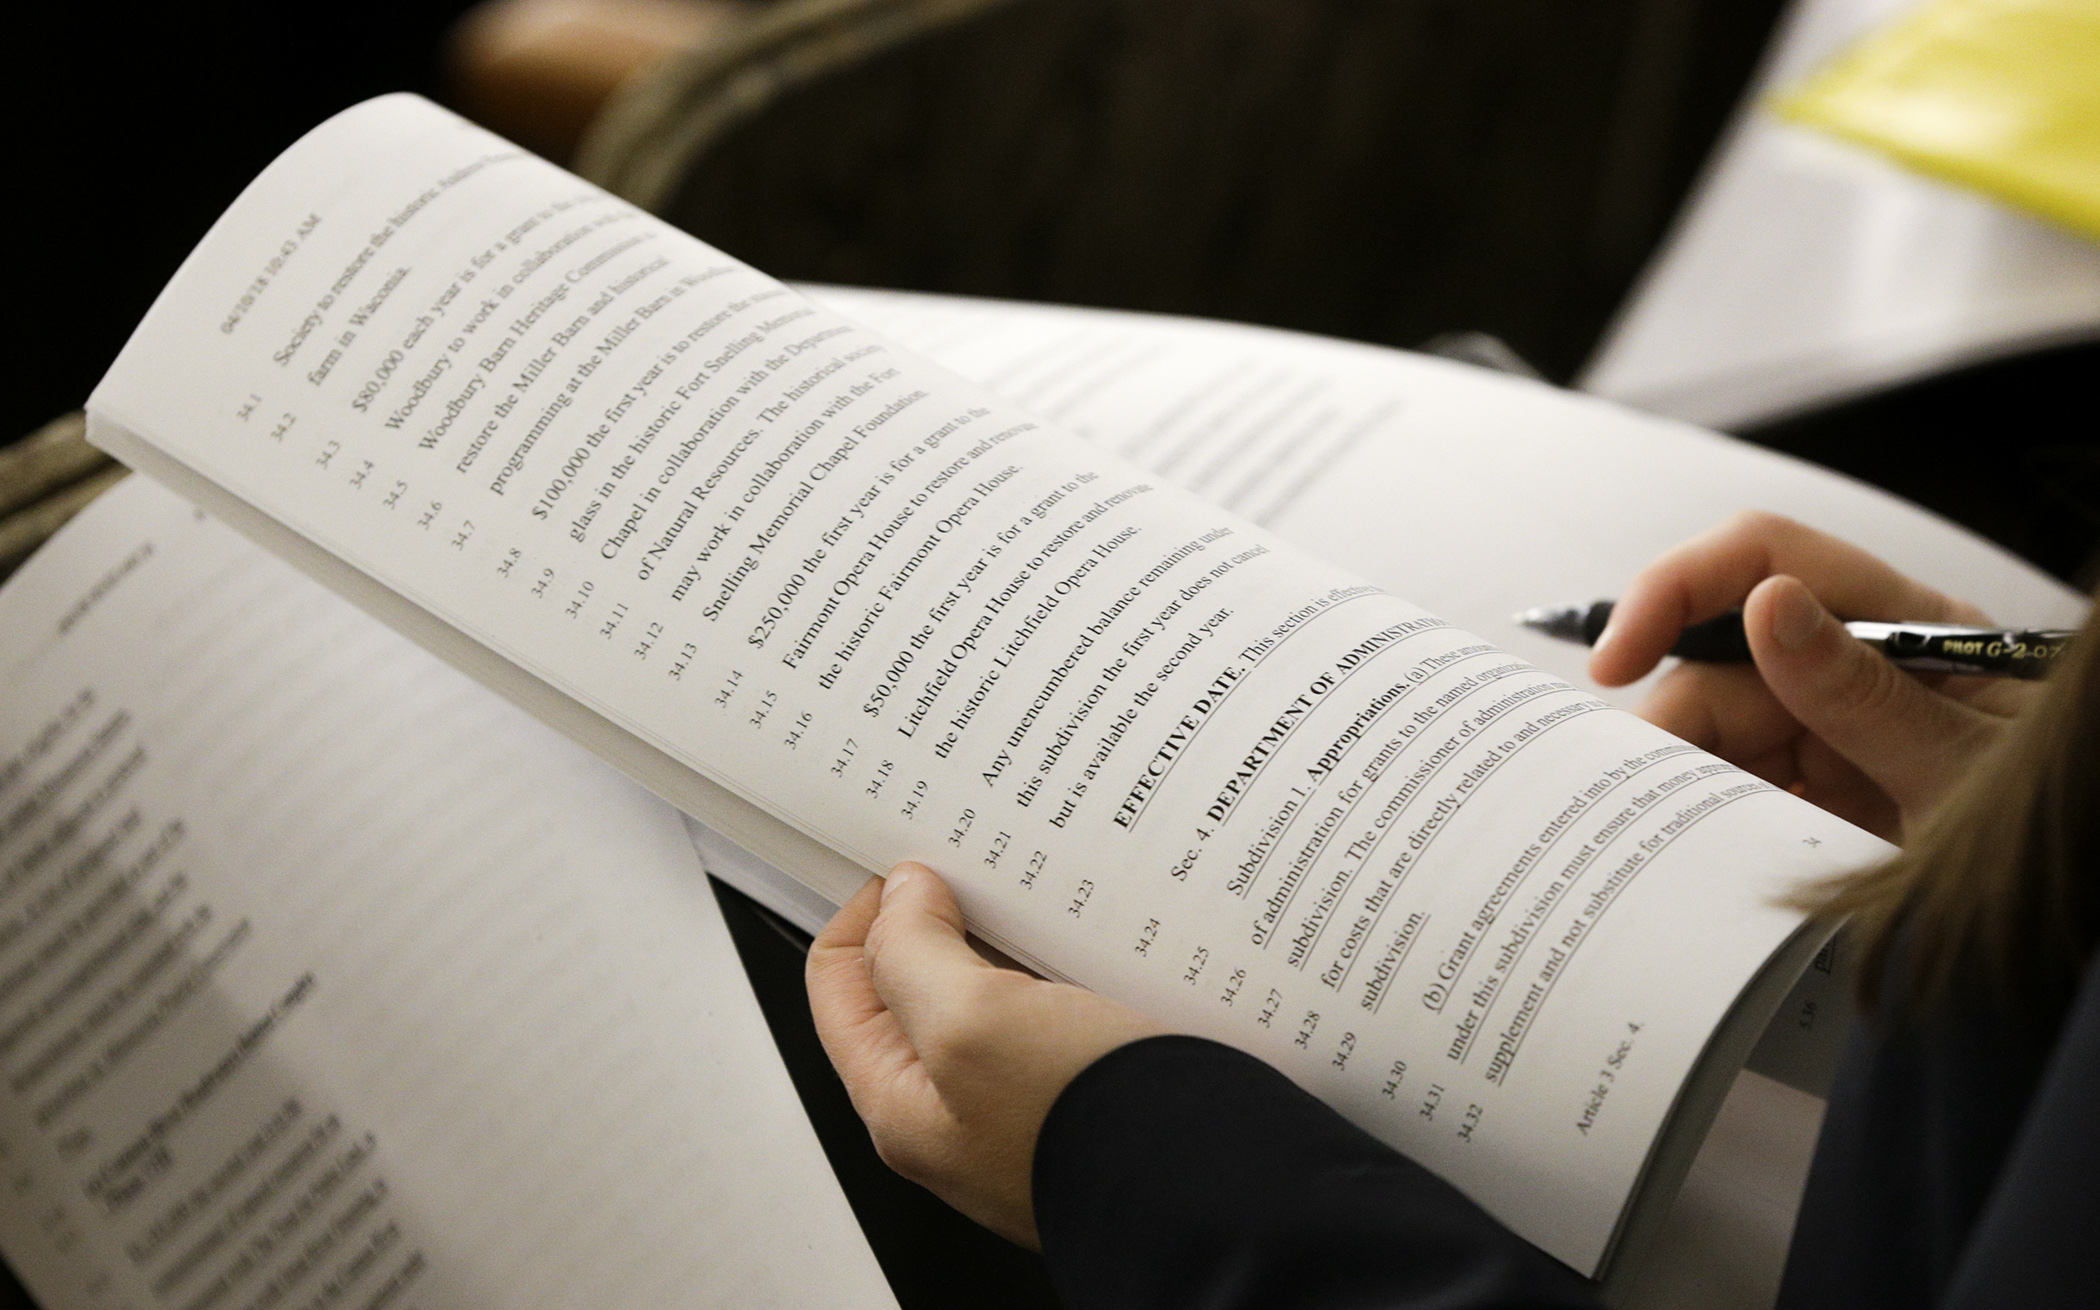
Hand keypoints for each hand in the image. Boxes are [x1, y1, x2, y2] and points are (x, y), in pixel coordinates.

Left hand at [807, 864, 1165, 1248]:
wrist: (1213, 1194)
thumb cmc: (1090, 1133)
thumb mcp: (971, 1021)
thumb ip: (913, 951)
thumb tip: (904, 898)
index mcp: (900, 1101)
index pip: (840, 980)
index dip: (870, 911)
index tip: (920, 867)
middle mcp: (956, 1106)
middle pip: (918, 981)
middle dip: (947, 916)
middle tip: (986, 867)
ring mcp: (1025, 1099)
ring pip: (998, 989)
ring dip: (1016, 936)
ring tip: (1048, 896)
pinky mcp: (1088, 1087)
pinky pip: (1064, 1008)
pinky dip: (1073, 964)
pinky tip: (1100, 940)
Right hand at [1588, 512, 2033, 840]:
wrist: (2073, 928)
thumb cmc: (2051, 835)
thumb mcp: (1965, 770)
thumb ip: (1866, 694)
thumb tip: (1768, 605)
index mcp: (1903, 626)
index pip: (1766, 559)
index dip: (1677, 588)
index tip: (1620, 655)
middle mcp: (1853, 667)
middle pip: (1718, 660)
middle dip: (1673, 721)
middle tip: (1639, 793)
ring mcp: (1828, 734)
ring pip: (1709, 732)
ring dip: (1683, 783)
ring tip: (1675, 844)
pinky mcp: (1808, 798)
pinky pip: (1724, 792)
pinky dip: (1698, 823)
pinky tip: (1696, 859)